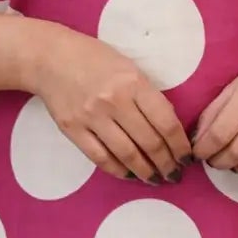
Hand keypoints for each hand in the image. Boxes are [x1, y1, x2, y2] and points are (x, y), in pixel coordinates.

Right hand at [26, 21, 189, 180]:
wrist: (50, 58)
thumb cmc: (95, 59)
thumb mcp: (129, 68)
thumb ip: (147, 95)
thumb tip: (168, 129)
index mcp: (133, 83)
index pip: (166, 122)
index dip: (180, 145)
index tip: (187, 157)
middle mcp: (114, 101)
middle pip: (149, 142)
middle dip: (167, 164)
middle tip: (174, 175)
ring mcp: (91, 117)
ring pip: (126, 154)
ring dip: (145, 172)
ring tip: (155, 179)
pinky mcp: (72, 129)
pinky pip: (100, 157)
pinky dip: (118, 170)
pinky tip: (129, 175)